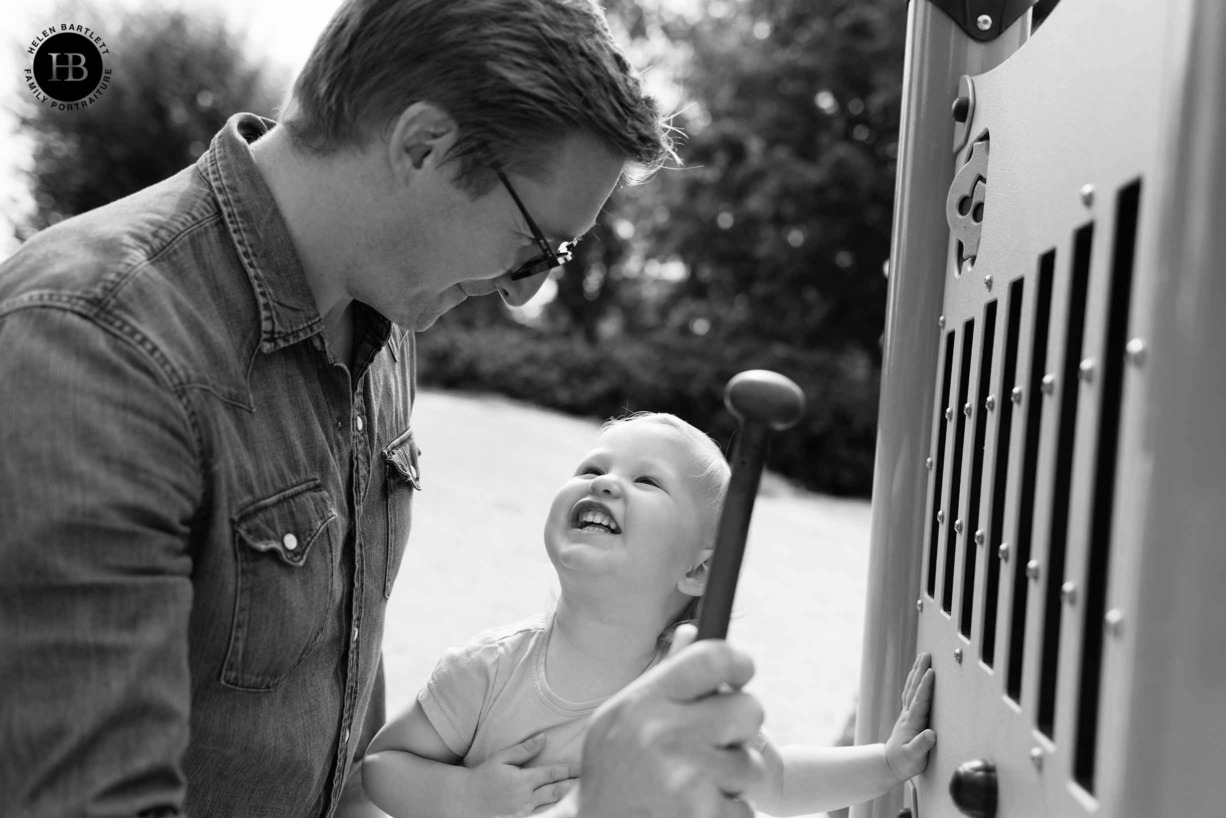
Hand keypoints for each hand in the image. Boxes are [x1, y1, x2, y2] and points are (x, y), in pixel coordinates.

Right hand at [470, 734, 578, 815]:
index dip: (568, 770)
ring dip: (566, 800)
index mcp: (523, 780)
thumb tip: (543, 739)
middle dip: (573, 786)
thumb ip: (523, 750)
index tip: (582, 767)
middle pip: (556, 792)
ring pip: (551, 807)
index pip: (552, 774)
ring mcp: (523, 813)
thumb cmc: (483, 776)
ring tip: (580, 794)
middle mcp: (526, 798)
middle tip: (589, 780)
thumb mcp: (501, 758)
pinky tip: (563, 808)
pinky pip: (542, 816)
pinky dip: (554, 812)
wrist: (465, 800)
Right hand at [573, 624, 765, 817]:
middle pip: (749, 709)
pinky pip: (743, 808)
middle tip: (715, 742)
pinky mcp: (703, 815)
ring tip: (695, 784)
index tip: (743, 673)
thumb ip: (664, 678)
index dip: (738, 662)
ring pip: (750, 764)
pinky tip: (693, 811)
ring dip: (732, 778)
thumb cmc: (613, 769)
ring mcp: (686, 778)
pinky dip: (726, 812)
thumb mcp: (623, 716)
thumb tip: (693, 630)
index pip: (712, 658)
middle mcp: (664, 735)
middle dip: (740, 727)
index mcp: (644, 702)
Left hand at [884, 652, 936, 780]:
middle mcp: (908, 714)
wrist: (891, 764)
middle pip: (914, 688)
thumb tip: (930, 734)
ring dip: (916, 671)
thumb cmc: (905, 762)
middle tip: (927, 655)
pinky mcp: (908, 714)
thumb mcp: (914, 758)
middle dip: (920, 671)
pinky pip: (911, 692)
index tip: (931, 672)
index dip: (925, 686)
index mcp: (912, 722)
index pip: (920, 701)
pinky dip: (914, 680)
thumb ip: (921, 746)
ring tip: (922, 657)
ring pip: (911, 687)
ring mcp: (907, 713)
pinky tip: (917, 673)